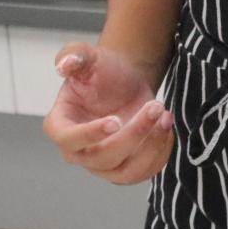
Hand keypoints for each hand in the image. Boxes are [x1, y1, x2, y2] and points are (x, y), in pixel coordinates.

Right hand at [42, 42, 173, 184]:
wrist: (127, 84)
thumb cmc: (103, 72)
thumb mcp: (89, 56)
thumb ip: (74, 55)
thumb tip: (65, 64)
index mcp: (60, 125)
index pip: (68, 139)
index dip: (90, 134)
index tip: (116, 120)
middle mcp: (77, 151)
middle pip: (102, 157)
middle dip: (134, 133)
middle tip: (156, 106)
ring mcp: (102, 165)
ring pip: (126, 172)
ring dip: (151, 147)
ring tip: (165, 116)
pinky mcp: (126, 168)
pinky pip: (145, 172)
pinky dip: (161, 153)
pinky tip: (167, 127)